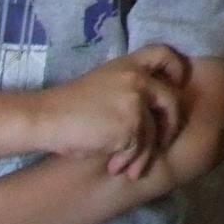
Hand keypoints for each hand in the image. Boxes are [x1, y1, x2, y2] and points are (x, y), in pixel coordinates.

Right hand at [25, 46, 189, 176]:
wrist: (46, 117)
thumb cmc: (68, 106)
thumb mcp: (103, 84)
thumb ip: (129, 88)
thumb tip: (156, 113)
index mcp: (129, 64)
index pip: (164, 54)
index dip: (177, 69)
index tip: (177, 86)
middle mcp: (137, 78)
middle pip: (171, 99)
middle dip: (170, 125)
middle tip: (163, 144)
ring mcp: (136, 100)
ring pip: (155, 132)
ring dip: (143, 155)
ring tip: (130, 169)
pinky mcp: (131, 124)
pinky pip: (140, 148)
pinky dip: (129, 161)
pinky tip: (115, 167)